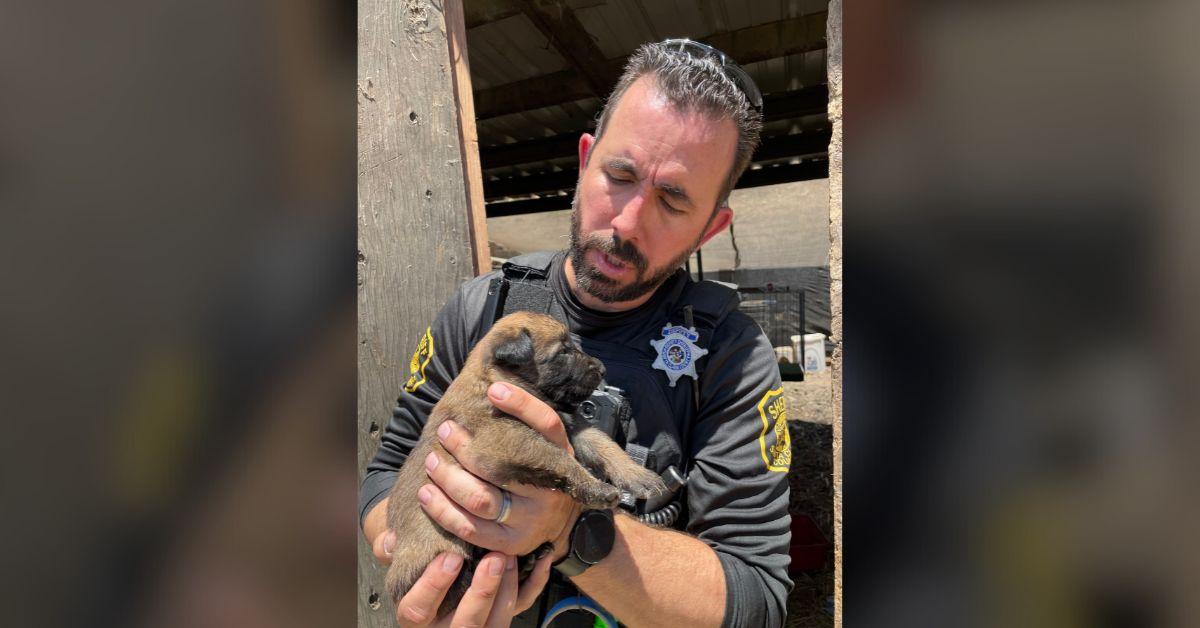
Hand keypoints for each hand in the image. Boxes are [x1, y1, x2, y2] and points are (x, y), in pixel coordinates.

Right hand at [393, 551, 554, 626]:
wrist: (445, 569)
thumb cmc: (419, 558)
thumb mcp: (402, 556)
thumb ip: (390, 549)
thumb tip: (389, 542)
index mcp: (416, 615)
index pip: (417, 610)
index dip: (433, 586)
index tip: (451, 557)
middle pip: (465, 624)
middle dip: (482, 592)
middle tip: (495, 558)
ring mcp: (476, 627)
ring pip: (496, 623)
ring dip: (508, 590)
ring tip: (513, 557)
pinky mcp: (500, 618)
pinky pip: (522, 608)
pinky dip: (535, 585)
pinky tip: (541, 560)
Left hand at [418, 382, 580, 558]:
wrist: (561, 522)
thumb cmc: (542, 474)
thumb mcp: (547, 446)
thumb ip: (529, 422)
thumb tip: (495, 389)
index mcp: (562, 460)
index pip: (547, 424)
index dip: (521, 404)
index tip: (493, 390)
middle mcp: (549, 492)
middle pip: (500, 466)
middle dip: (463, 447)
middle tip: (445, 431)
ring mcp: (530, 522)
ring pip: (479, 499)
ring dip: (447, 478)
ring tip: (431, 461)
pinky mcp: (511, 544)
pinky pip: (470, 529)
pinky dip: (443, 510)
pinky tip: (427, 493)